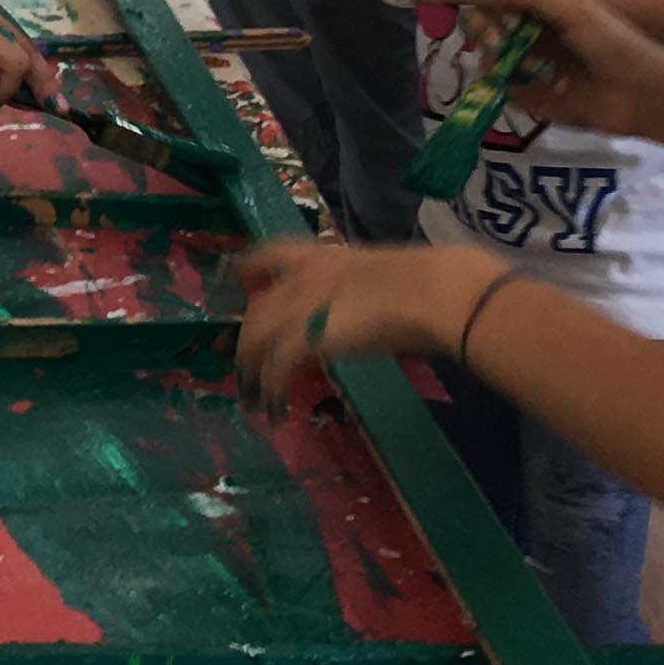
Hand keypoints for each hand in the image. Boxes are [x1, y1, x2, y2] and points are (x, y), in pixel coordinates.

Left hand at [228, 239, 491, 414]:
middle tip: (243, 365)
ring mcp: (300, 308)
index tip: (235, 277)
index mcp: (324, 258)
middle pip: (257, 310)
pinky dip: (270, 390)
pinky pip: (273, 369)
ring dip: (250, 372)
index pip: (271, 254)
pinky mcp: (304, 338)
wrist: (428, 292)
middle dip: (246, 340)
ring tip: (253, 399)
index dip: (248, 266)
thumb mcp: (384, 279)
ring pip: (255, 340)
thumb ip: (365, 292)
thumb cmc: (424, 283)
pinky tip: (275, 410)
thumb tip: (375, 311)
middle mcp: (303, 280)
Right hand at [454, 0, 663, 140]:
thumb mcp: (574, 11)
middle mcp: (535, 35)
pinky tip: (539, 91)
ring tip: (532, 72)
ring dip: (502, 64)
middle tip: (501, 45)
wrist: (643, 94)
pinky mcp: (535, 98)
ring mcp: (533, 68)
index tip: (491, 12)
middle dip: (488, 35)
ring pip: (492, 61)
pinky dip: (514, 90)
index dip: (487, 5)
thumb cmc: (614, 44)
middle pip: (488, 29)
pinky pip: (507, 92)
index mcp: (545, 8)